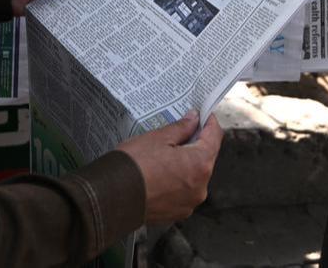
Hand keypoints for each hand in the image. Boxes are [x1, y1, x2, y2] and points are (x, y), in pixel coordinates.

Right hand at [116, 110, 222, 224]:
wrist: (112, 195)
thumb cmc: (135, 164)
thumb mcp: (158, 138)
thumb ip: (181, 128)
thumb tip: (194, 119)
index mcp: (200, 164)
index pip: (214, 137)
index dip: (209, 123)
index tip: (202, 115)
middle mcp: (200, 187)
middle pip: (206, 158)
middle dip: (196, 144)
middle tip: (180, 131)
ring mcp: (189, 202)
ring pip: (194, 176)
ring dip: (186, 164)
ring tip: (165, 154)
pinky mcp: (177, 213)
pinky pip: (183, 192)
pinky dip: (177, 181)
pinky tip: (160, 173)